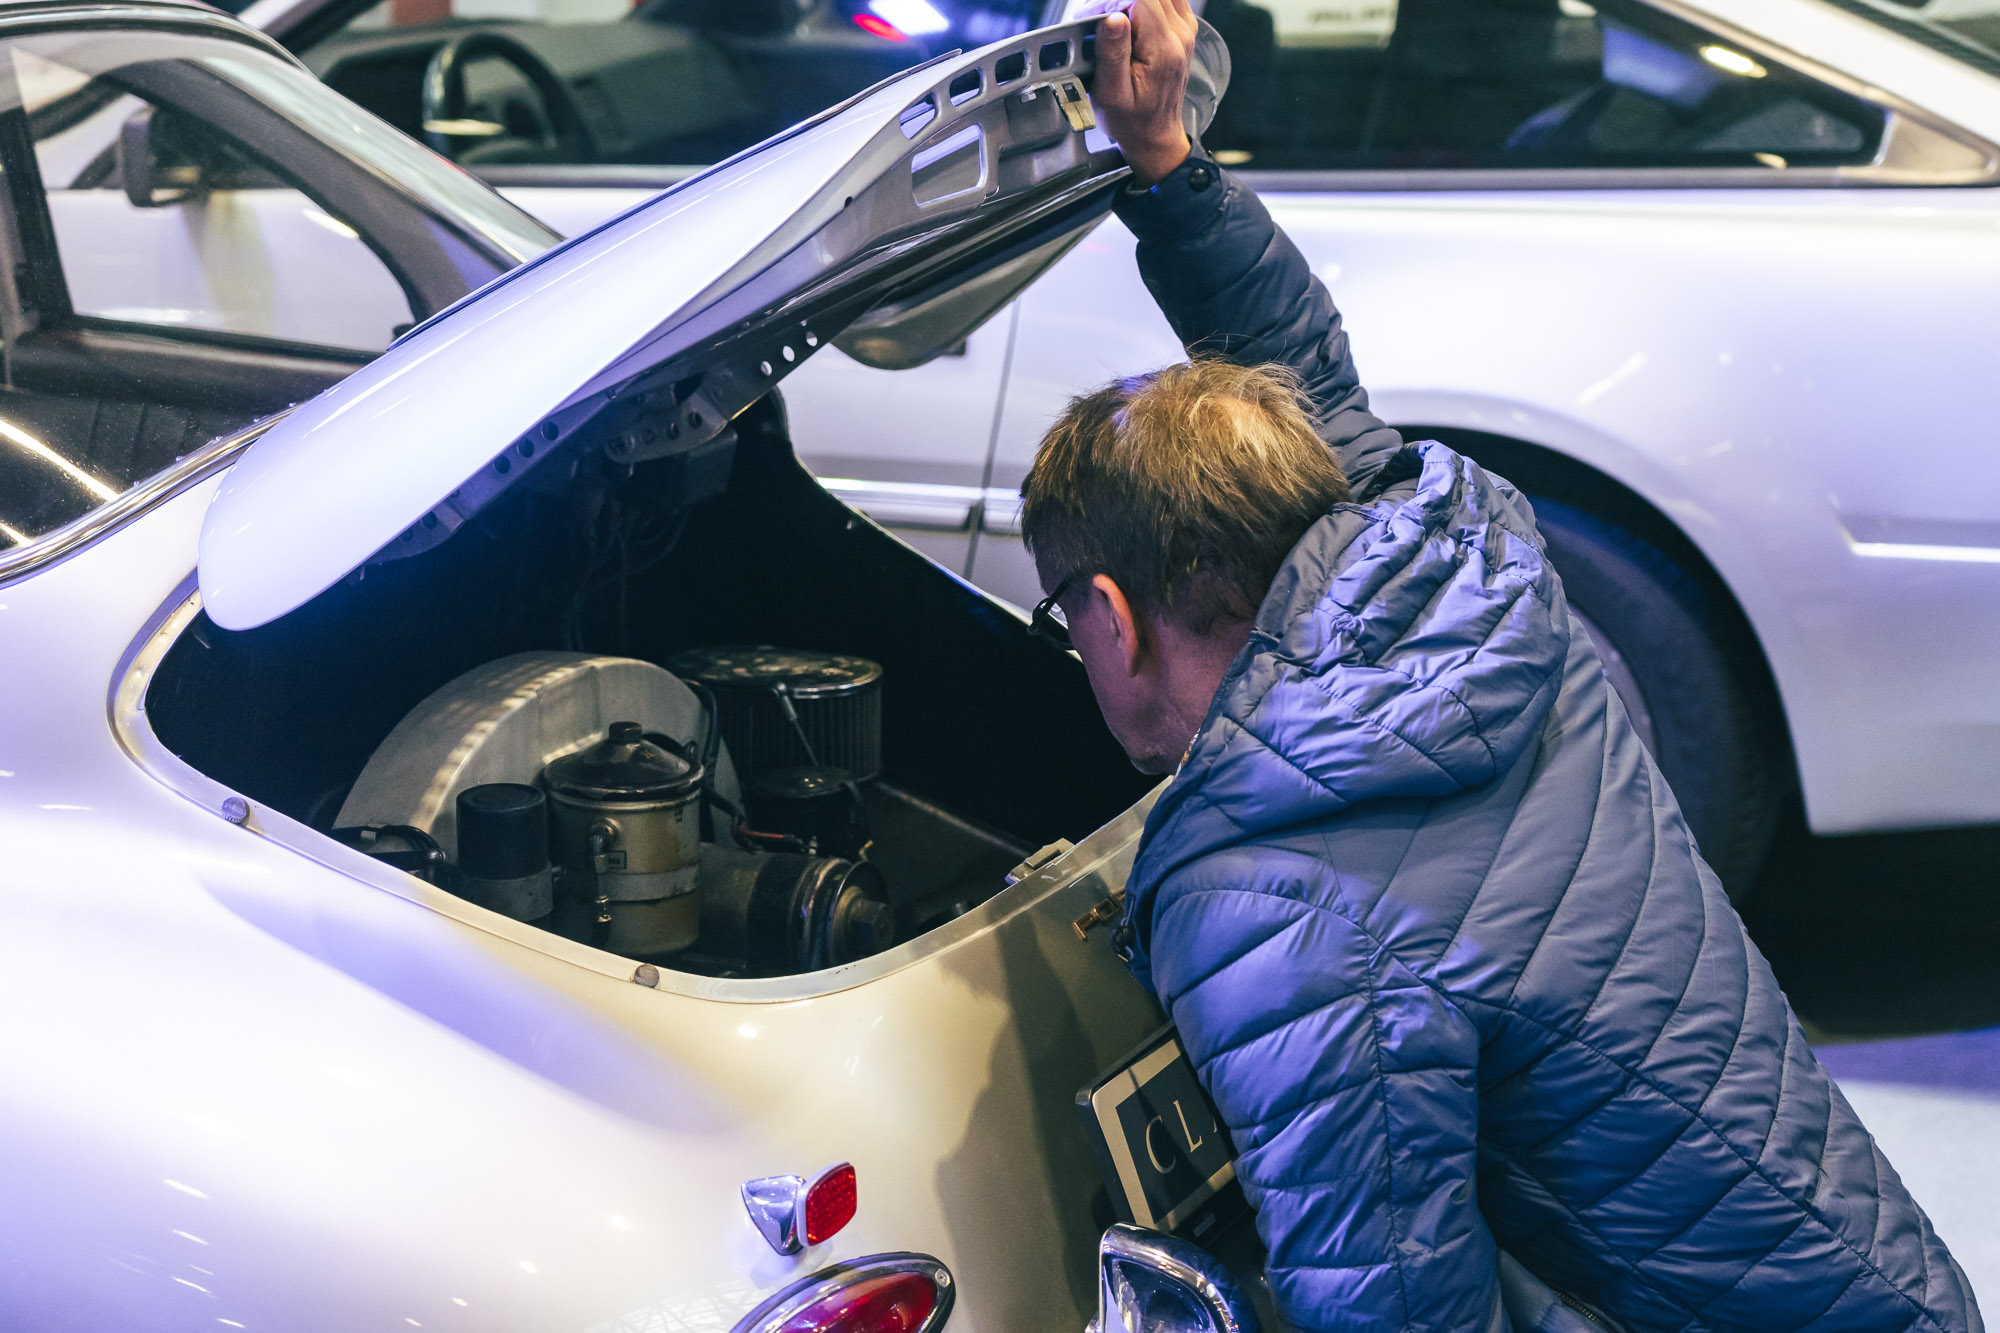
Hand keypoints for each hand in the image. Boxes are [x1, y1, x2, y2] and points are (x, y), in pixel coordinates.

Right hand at [1088, 0, 1197, 185]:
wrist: (1156, 136)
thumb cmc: (1132, 120)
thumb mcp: (1111, 94)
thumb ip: (1112, 53)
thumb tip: (1113, 17)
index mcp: (1164, 49)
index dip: (1113, 1)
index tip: (1096, 18)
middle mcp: (1181, 35)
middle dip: (1120, 0)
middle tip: (1102, 22)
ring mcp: (1186, 31)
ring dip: (1134, 1)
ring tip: (1116, 24)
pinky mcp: (1184, 30)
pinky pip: (1168, 0)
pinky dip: (1147, 4)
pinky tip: (1132, 22)